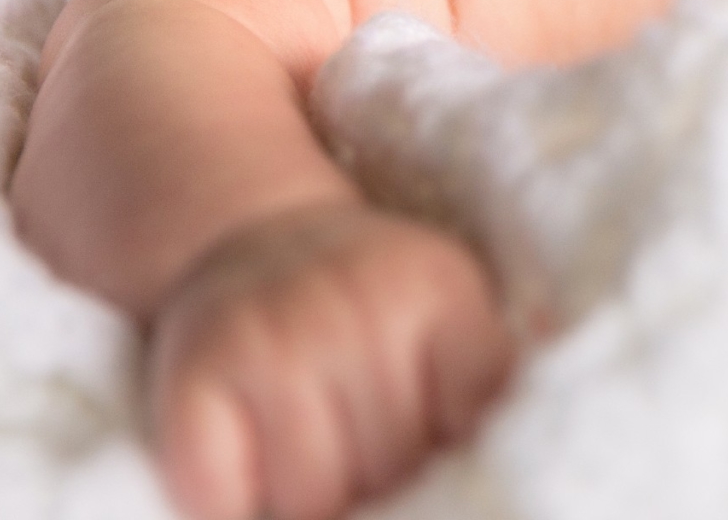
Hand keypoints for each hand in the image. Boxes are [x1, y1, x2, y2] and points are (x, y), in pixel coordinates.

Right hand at [144, 201, 515, 519]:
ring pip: (312, 503)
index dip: (453, 471)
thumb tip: (537, 443)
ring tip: (312, 461)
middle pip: (393, 476)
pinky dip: (235, 508)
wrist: (246, 235)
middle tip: (364, 455)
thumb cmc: (362, 306)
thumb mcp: (448, 315)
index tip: (438, 462)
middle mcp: (350, 304)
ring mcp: (266, 338)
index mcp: (436, 290)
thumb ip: (492, 387)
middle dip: (383, 492)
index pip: (475, 437)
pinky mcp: (190, 376)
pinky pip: (223, 503)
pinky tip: (249, 472)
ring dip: (310, 506)